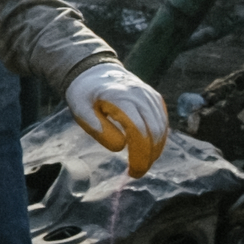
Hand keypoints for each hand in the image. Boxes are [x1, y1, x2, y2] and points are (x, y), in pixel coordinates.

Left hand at [67, 59, 169, 177]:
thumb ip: (98, 128)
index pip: (139, 131)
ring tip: (142, 164)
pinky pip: (163, 121)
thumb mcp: (80, 109)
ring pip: (162, 128)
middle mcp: (140, 95)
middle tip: (137, 172)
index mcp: (121, 97)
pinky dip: (159, 139)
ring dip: (156, 150)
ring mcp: (150, 95)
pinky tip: (150, 151)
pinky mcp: (155, 98)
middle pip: (154, 131)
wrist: (94, 71)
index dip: (139, 155)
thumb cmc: (84, 94)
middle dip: (149, 157)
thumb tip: (121, 146)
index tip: (132, 172)